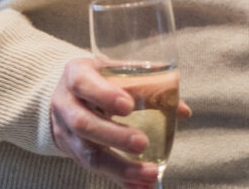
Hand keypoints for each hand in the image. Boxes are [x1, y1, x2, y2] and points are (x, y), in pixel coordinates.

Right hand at [49, 57, 191, 186]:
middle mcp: (66, 105)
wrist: (66, 94)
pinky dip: (120, 179)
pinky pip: (96, 170)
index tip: (129, 106)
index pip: (83, 84)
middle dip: (115, 137)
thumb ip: (147, 84)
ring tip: (150, 174)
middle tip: (143, 144)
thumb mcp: (116, 71)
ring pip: (89, 155)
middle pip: (84, 124)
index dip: (105, 95)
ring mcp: (66, 133)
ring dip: (121, 167)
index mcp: (75, 75)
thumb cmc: (99, 79)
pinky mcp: (74, 153)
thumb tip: (182, 110)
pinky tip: (140, 185)